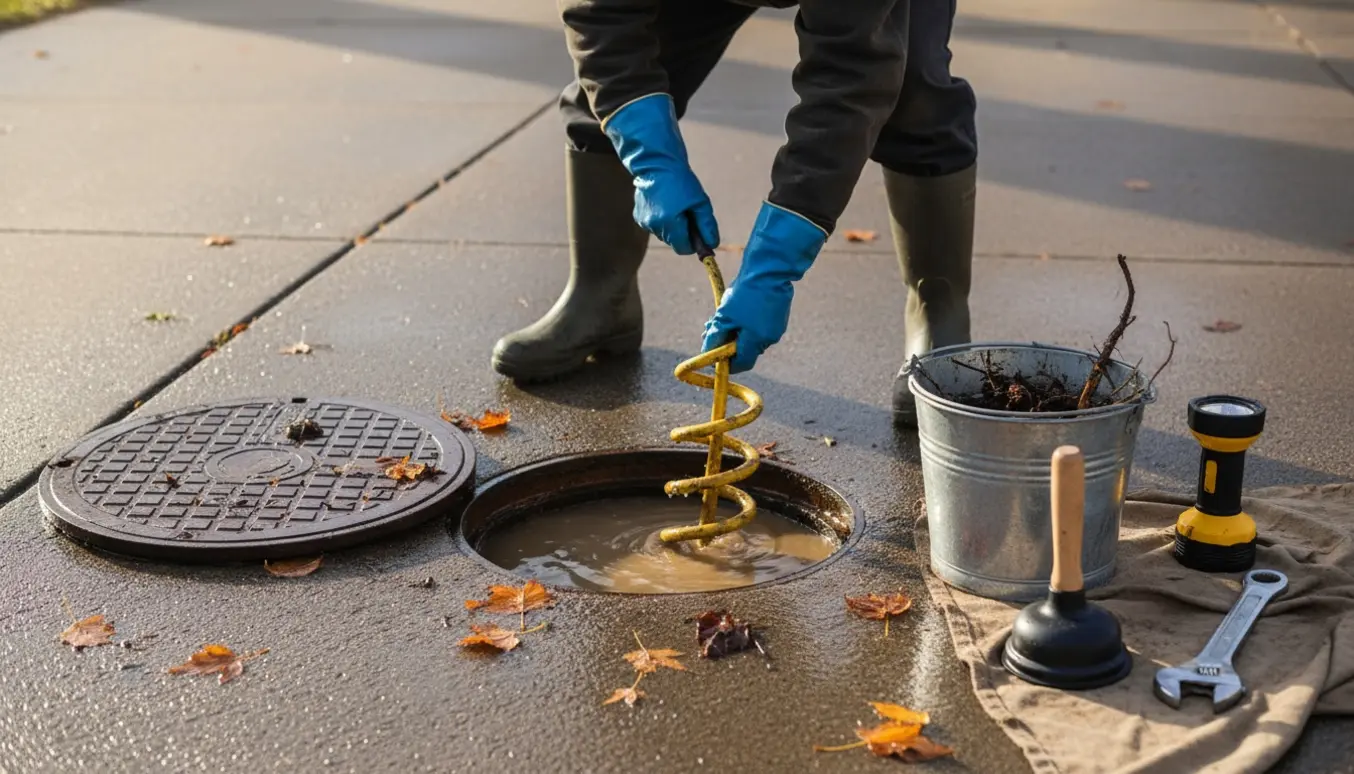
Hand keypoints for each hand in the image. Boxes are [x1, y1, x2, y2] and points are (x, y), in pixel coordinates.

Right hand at [603, 94, 718, 254]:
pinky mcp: (638, 216)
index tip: (699, 231)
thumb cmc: (680, 180)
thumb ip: (706, 225)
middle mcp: (654, 226)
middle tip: (687, 212)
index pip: (684, 248)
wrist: (656, 162)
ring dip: (672, 225)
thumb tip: (712, 244)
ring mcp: (644, 222)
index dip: (694, 243)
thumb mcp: (700, 201)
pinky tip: (664, 203)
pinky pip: (655, 226)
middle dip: (683, 232)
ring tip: (675, 204)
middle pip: (674, 242)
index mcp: (669, 223)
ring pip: (665, 234)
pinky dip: (662, 219)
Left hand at [701, 202, 826, 372]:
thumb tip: (706, 354)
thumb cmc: (746, 293)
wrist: (770, 268)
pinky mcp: (778, 315)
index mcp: (758, 341)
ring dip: (733, 329)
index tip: (712, 354)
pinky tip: (735, 305)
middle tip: (709, 328)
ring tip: (720, 313)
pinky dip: (745, 321)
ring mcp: (776, 326)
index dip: (726, 362)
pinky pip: (758, 325)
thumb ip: (715, 337)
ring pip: (750, 336)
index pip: (741, 364)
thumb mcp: (724, 316)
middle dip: (725, 341)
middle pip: (744, 349)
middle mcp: (770, 337)